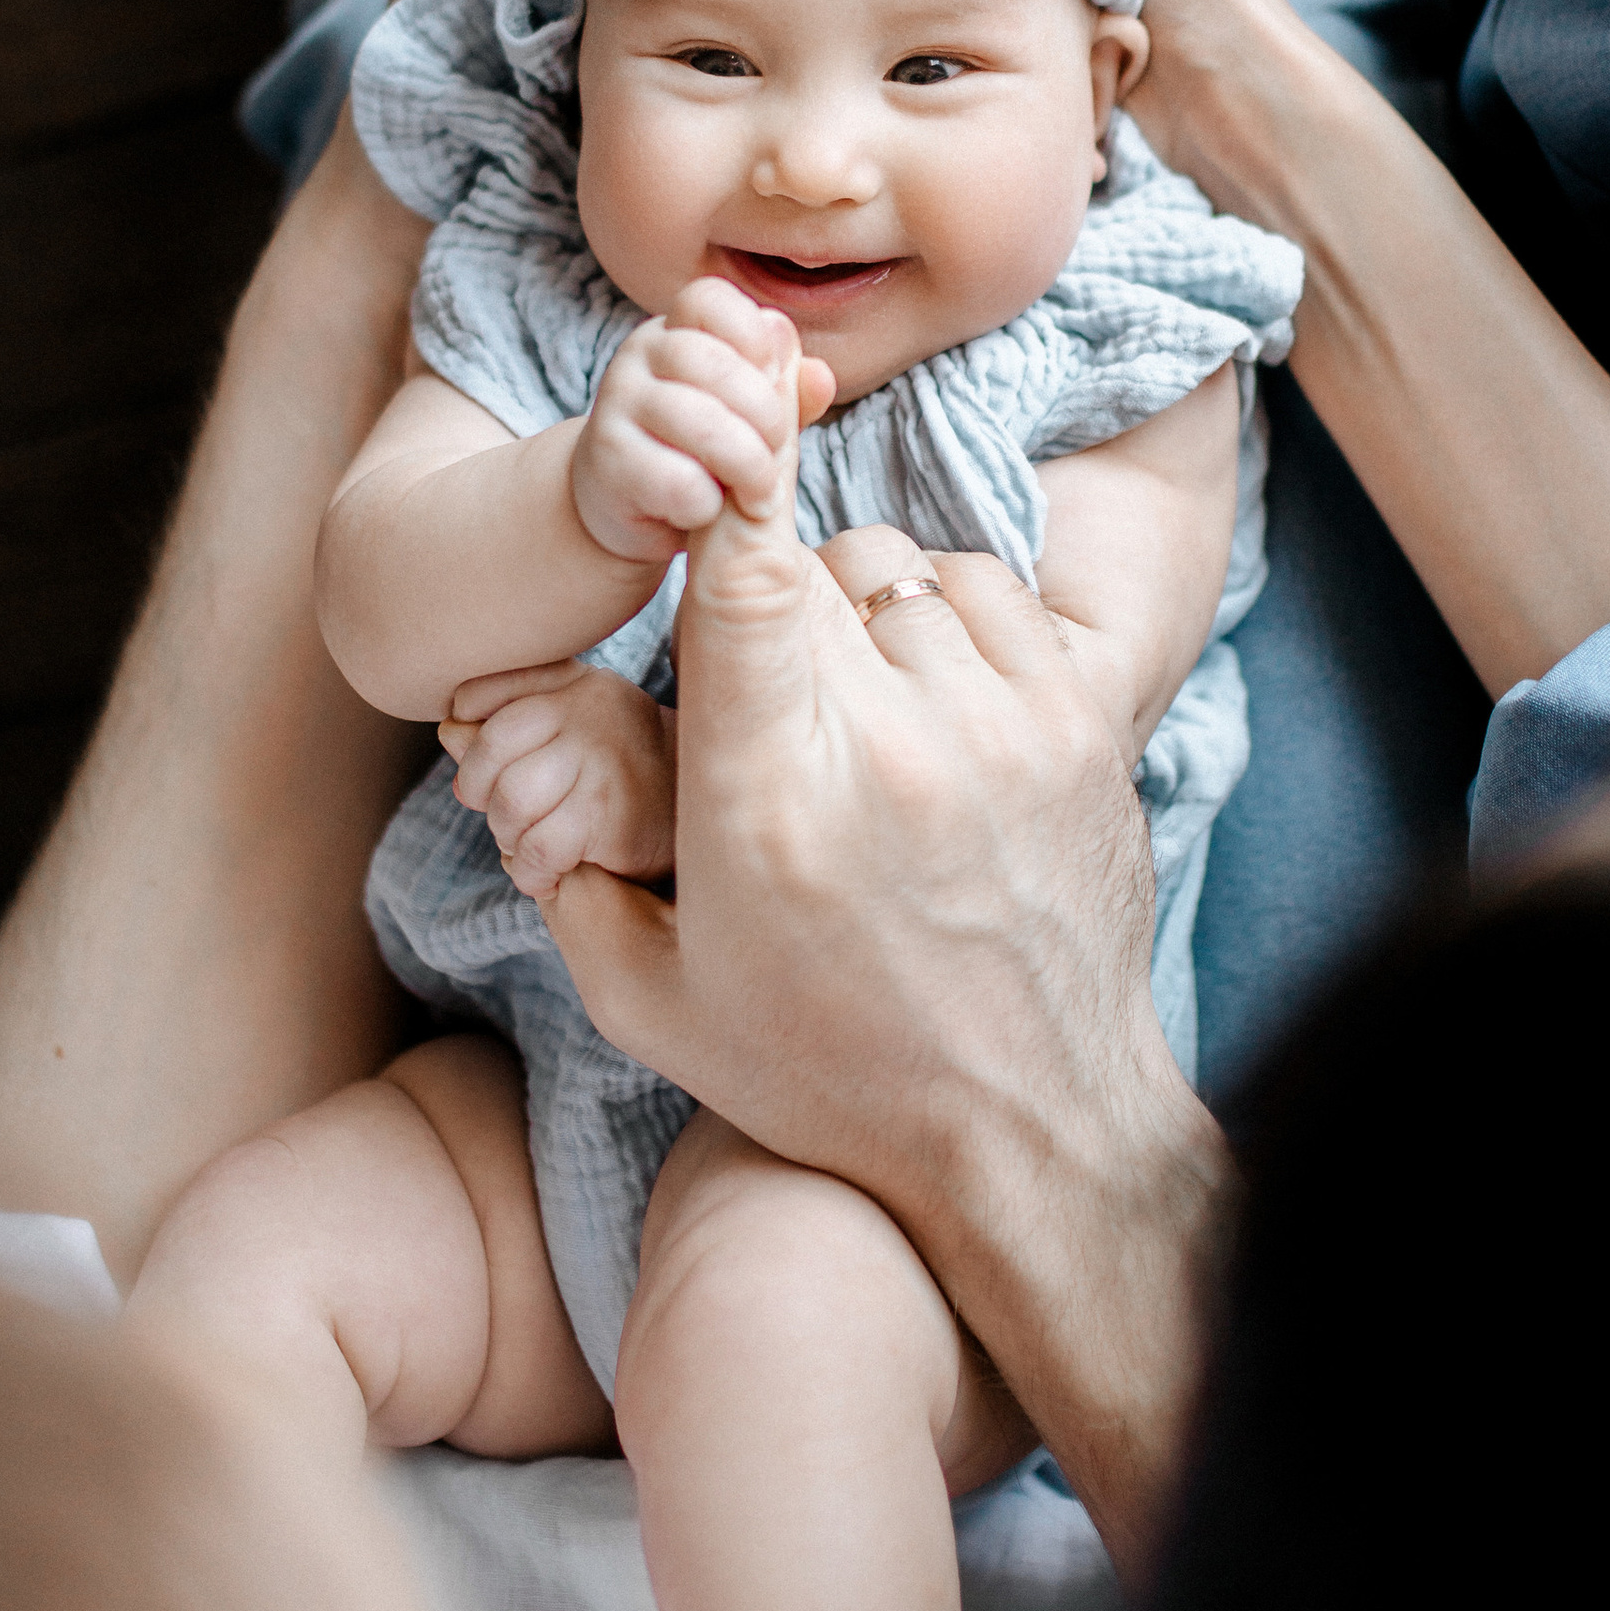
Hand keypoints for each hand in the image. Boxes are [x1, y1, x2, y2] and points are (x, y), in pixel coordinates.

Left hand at [441, 661, 676, 903]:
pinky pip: (538, 849)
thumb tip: (449, 731)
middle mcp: (586, 711)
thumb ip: (509, 723)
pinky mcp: (607, 816)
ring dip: (508, 836)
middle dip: (481, 793)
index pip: (480, 694)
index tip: (487, 770)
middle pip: (491, 748)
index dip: (468, 737)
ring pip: (510, 801)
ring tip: (531, 843)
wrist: (695, 815)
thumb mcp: (572, 729)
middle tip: (506, 817)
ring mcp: (599, 762)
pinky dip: (530, 872)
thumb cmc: (619, 771)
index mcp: (572, 682)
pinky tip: (547, 873)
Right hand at [540, 431, 1232, 1562]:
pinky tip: (933, 696)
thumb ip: (571, 875)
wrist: (1030, 1130)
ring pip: (899, 570)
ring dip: (863, 612)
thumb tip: (526, 767)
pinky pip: (991, 590)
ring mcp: (1002, 728)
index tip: (704, 480)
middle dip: (772, 603)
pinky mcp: (1083, 722)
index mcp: (769, 805)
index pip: (743, 584)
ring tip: (859, 707)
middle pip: (812, 568)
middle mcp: (891, 750)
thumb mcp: (652, 1001)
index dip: (719, 506)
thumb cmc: (830, 1072)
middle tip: (775, 696)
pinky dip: (949, 616)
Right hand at [570, 278, 836, 569]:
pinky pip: (678, 480)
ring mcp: (616, 407)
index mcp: (673, 331)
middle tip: (778, 453)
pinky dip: (708, 502)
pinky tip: (708, 510)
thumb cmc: (696, 449)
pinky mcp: (609, 464)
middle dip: (766, 416)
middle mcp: (636, 356)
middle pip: (714, 365)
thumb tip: (822, 376)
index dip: (753, 337)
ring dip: (748, 466)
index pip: (710, 299)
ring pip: (700, 423)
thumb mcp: (744, 415)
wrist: (623, 504)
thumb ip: (784, 393)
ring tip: (760, 496)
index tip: (770, 381)